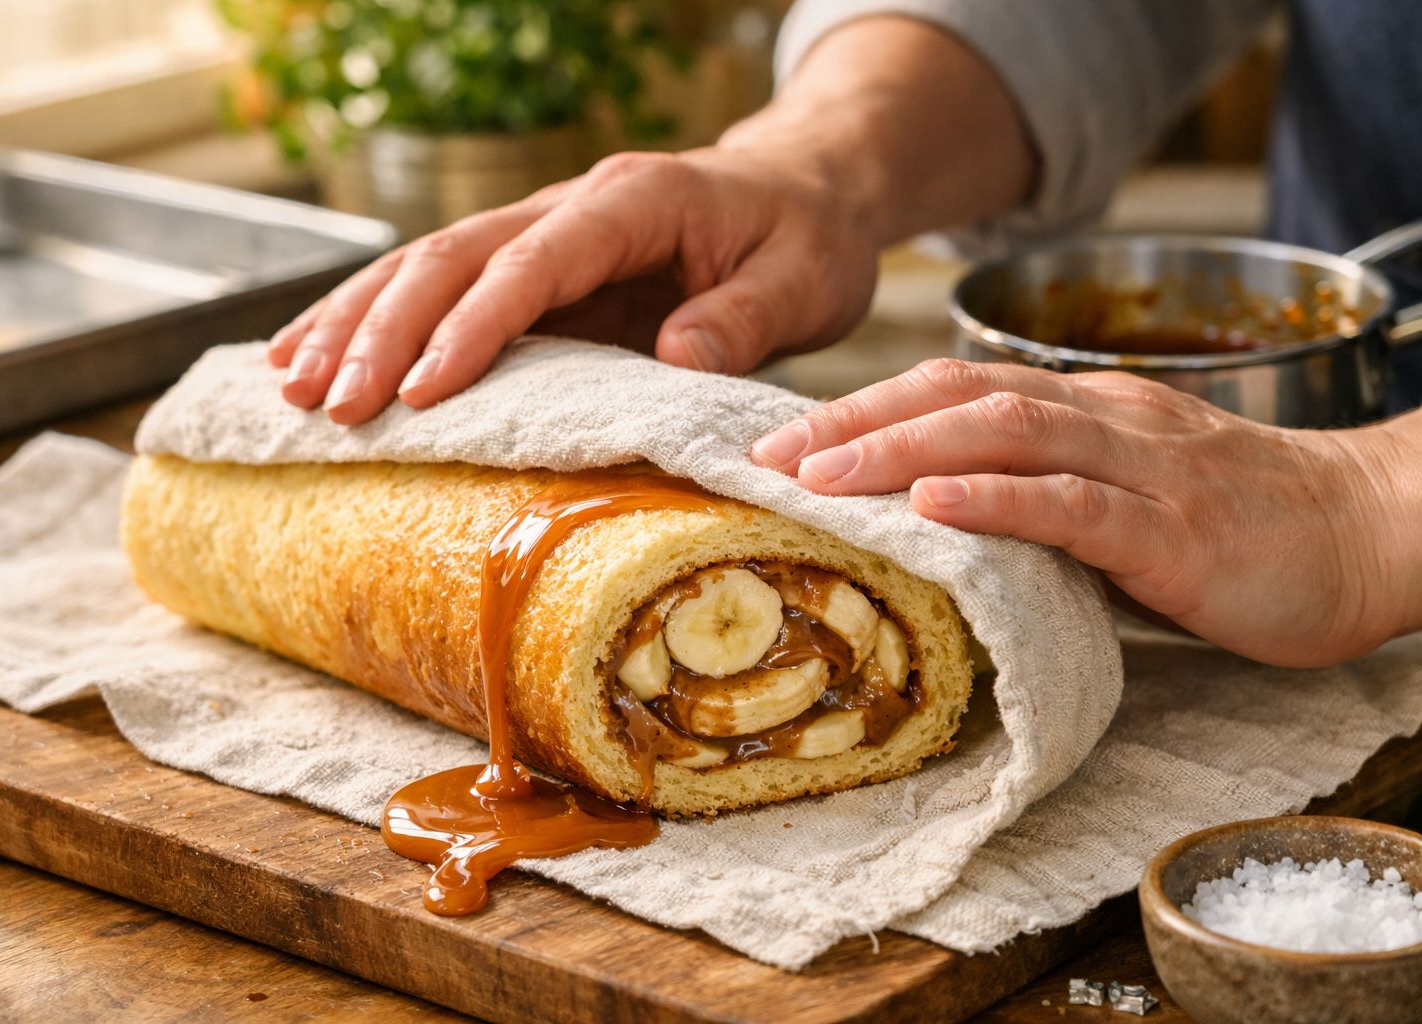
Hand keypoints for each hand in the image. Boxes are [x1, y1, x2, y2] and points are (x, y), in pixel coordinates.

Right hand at [266, 146, 878, 422]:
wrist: (805, 191)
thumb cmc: (807, 236)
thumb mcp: (804, 279)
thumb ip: (745, 316)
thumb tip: (675, 355)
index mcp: (635, 200)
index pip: (535, 261)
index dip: (476, 325)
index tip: (425, 391)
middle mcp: (572, 205)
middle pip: (455, 257)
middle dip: (385, 330)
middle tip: (333, 405)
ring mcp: (545, 231)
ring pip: (427, 265)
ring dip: (357, 322)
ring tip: (293, 383)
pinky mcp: (535, 267)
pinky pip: (441, 288)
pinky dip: (376, 320)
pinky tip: (319, 354)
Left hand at [750, 358, 1421, 666]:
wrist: (1371, 530)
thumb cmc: (1239, 523)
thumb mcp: (1126, 496)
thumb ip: (1045, 498)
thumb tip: (942, 529)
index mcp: (1085, 412)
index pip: (955, 391)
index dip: (866, 407)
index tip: (785, 440)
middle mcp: (1102, 421)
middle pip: (959, 398)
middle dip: (856, 421)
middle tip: (769, 454)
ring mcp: (1139, 468)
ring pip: (1003, 435)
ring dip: (901, 449)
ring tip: (819, 472)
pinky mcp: (1171, 527)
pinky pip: (1073, 503)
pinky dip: (996, 499)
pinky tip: (932, 505)